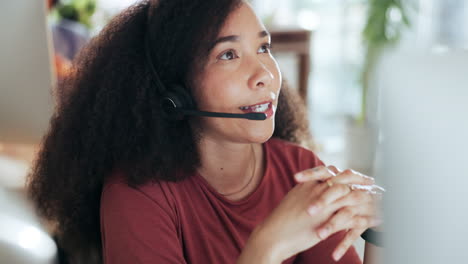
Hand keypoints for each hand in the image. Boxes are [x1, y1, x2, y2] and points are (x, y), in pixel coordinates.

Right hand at [244, 166, 373, 262]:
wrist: (272, 236)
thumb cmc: (279, 221)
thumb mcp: (293, 200)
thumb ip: (305, 192)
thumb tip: (312, 189)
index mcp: (309, 185)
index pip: (332, 172)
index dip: (346, 173)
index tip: (357, 175)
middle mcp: (317, 191)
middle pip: (345, 180)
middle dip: (360, 181)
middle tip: (372, 182)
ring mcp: (323, 206)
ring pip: (351, 197)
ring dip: (366, 198)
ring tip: (377, 201)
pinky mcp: (327, 222)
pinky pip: (350, 217)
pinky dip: (363, 218)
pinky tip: (371, 221)